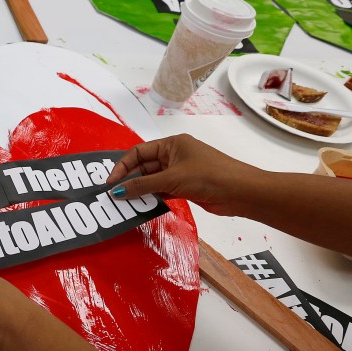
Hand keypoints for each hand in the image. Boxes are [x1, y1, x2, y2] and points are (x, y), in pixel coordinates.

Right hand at [106, 134, 262, 215]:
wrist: (240, 192)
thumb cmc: (207, 176)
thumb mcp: (171, 179)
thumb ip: (142, 185)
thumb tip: (116, 191)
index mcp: (171, 143)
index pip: (139, 152)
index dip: (123, 166)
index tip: (110, 183)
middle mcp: (174, 155)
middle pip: (144, 166)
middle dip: (130, 180)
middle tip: (114, 196)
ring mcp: (180, 171)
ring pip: (152, 180)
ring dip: (140, 190)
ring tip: (125, 204)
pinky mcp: (185, 187)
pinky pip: (162, 190)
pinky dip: (152, 197)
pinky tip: (141, 207)